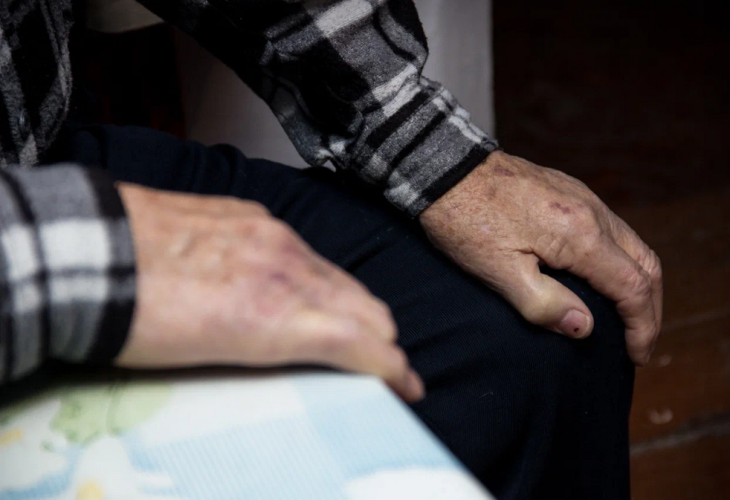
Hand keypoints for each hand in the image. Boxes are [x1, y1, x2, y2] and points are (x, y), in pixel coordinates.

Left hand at [116, 183, 423, 401]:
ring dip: (352, 305)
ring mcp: (274, 235)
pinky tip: (301, 283)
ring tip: (347, 324)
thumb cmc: (138, 320)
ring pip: (338, 275)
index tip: (408, 384)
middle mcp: (290, 269)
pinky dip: (317, 276)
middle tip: (379, 359)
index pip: (364, 342)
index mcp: (281, 315)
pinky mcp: (253, 214)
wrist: (91, 252)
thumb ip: (272, 346)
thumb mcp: (212, 356)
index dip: (394, 368)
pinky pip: (305, 249)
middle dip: (380, 338)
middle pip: (365, 305)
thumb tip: (303, 351)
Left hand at [420, 152, 661, 364]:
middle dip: (649, 308)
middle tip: (639, 341)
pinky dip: (619, 260)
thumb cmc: (465, 221)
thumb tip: (585, 328)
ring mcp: (582, 197)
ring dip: (637, 283)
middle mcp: (592, 211)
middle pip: (645, 264)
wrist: (444, 167)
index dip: (641, 326)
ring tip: (625, 316)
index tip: (636, 356)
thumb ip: (543, 303)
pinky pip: (612, 229)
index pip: (633, 287)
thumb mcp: (497, 271)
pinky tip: (600, 276)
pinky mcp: (568, 191)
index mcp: (580, 235)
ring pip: (632, 244)